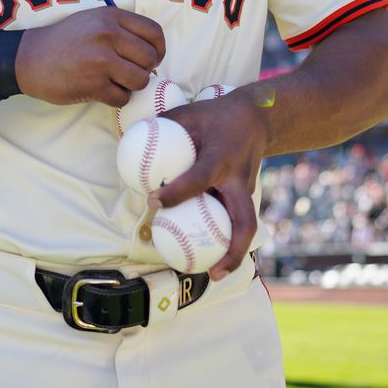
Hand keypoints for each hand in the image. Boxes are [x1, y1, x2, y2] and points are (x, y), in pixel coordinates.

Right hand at [15, 7, 164, 106]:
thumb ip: (121, 28)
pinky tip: (102, 90)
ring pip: (140, 80)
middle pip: (150, 59)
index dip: (158, 49)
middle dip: (144, 70)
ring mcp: (100, 60)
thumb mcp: (92, 20)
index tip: (151, 58)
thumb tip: (152, 50)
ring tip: (116, 81)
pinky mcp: (93, 85)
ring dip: (131, 86)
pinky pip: (122, 98)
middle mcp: (108, 35)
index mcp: (110, 17)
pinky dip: (116, 98)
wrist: (29, 59)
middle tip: (129, 72)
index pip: (154, 33)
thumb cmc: (64, 41)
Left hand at [156, 88, 270, 280]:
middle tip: (211, 272)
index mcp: (221, 157)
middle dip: (232, 249)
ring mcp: (247, 189)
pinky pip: (238, 218)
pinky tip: (211, 253)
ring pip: (246, 225)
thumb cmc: (215, 116)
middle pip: (244, 220)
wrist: (257, 117)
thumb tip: (129, 144)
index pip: (199, 178)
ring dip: (233, 253)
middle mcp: (238, 178)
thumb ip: (161, 128)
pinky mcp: (247, 195)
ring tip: (213, 274)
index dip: (177, 192)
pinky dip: (227, 238)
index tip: (154, 201)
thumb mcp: (188, 113)